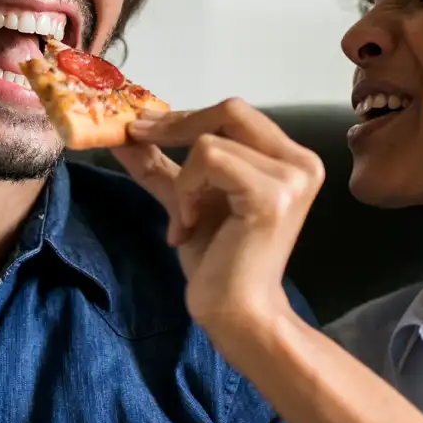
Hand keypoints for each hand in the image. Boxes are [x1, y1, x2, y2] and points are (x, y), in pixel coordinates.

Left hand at [113, 100, 322, 349]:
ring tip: (185, 219)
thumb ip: (162, 163)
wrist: (236, 313)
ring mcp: (290, 177)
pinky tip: (190, 225)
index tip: (141, 123)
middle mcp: (300, 162)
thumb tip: (122, 130)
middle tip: (137, 138)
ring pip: (210, 141)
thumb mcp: (187, 198)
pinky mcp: (271, 196)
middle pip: (230, 109)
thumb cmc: (218, 262)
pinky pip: (209, 161)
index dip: (185, 115)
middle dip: (176, 125)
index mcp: (289, 159)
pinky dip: (188, 191)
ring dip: (183, 180)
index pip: (234, 114)